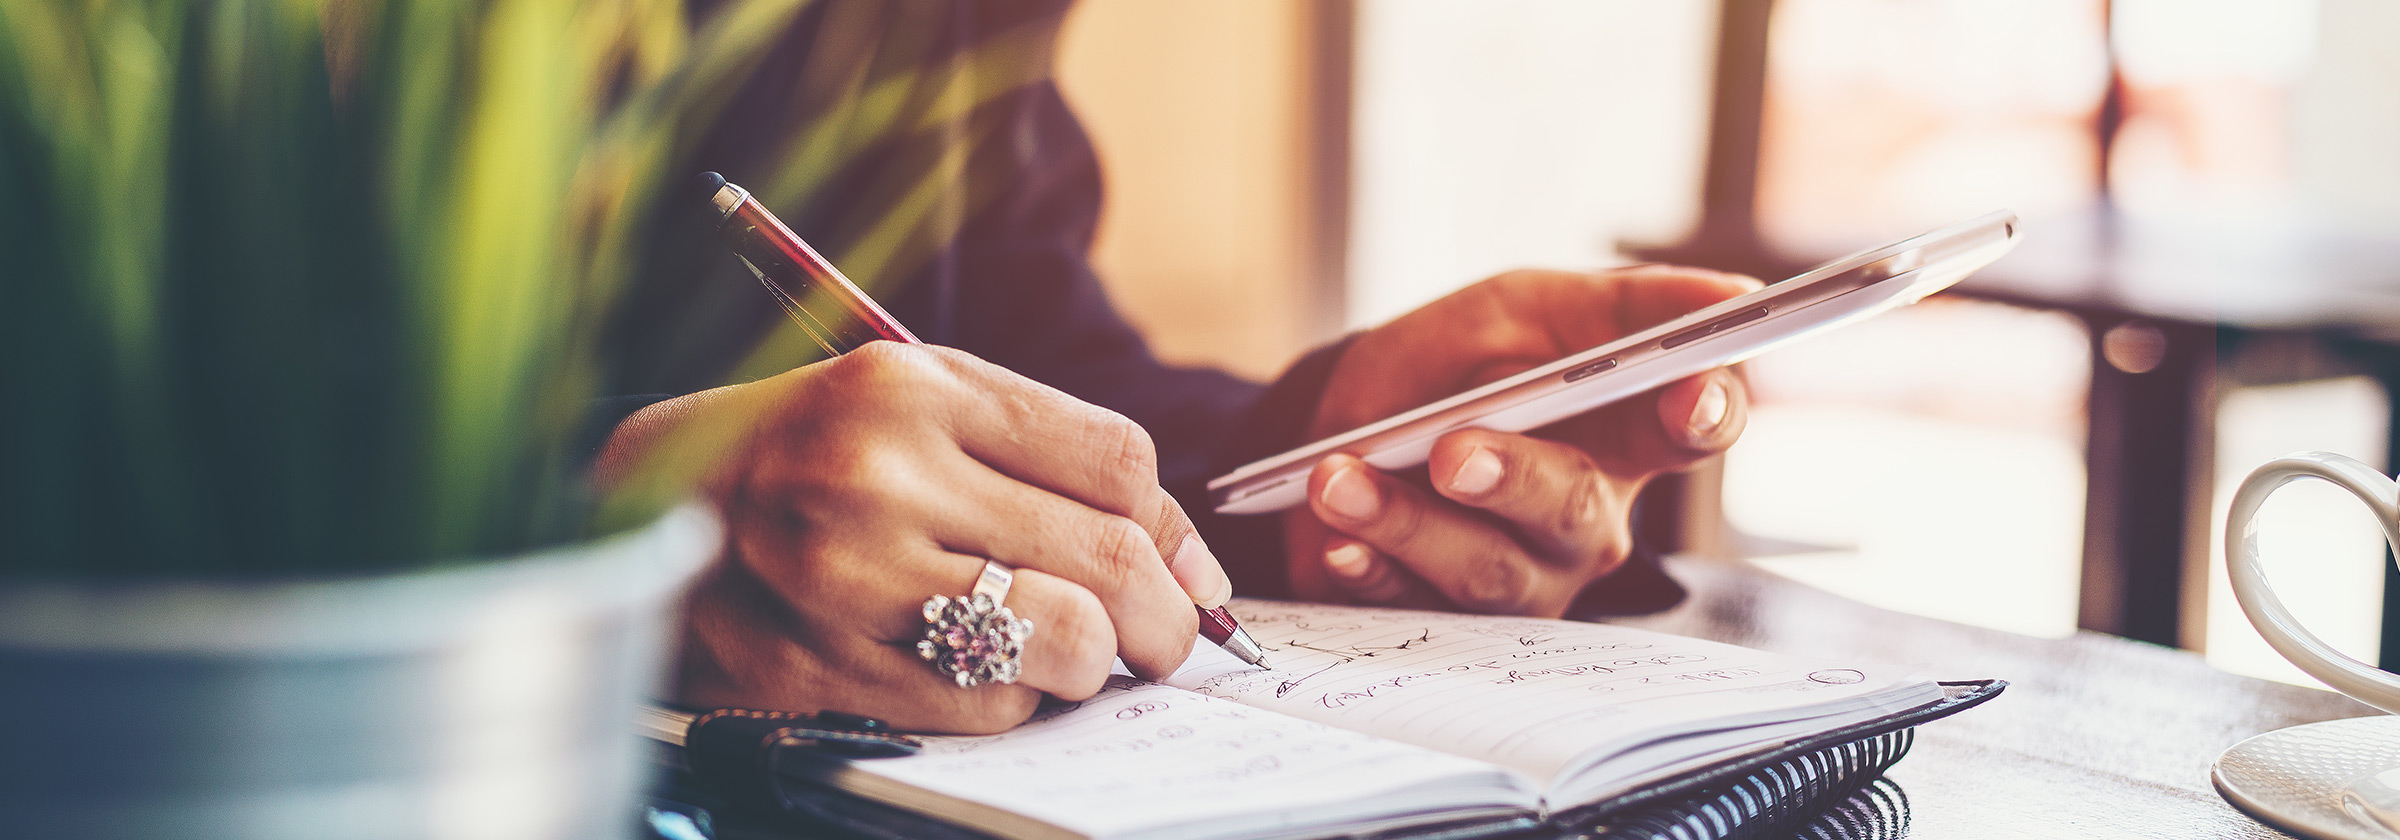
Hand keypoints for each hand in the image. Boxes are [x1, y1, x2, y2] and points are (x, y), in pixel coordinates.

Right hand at [599, 342, 1229, 733]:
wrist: (648, 517)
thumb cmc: (813, 451)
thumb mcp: (917, 403)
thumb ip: (1049, 454)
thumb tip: (1193, 565)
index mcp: (912, 389)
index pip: (1116, 463)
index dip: (1173, 531)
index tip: (1183, 570)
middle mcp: (879, 479)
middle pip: (1107, 557)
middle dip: (1165, 617)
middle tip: (1163, 637)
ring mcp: (850, 581)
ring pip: (1064, 641)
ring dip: (1094, 662)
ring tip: (1071, 651)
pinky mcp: (830, 669)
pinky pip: (991, 706)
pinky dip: (1015, 699)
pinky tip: (977, 667)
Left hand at [1284, 265, 1758, 615]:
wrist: (1347, 421)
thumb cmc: (1456, 362)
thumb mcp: (1525, 308)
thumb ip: (1623, 305)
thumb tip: (1733, 295)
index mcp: (1626, 433)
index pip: (1698, 428)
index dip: (1705, 414)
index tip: (1686, 399)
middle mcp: (1587, 518)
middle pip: (1574, 509)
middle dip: (1510, 478)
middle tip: (1450, 452)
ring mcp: (1525, 578)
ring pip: (1487, 570)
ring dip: (1406, 522)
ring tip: (1340, 480)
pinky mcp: (1451, 619)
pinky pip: (1415, 606)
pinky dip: (1369, 569)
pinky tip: (1338, 543)